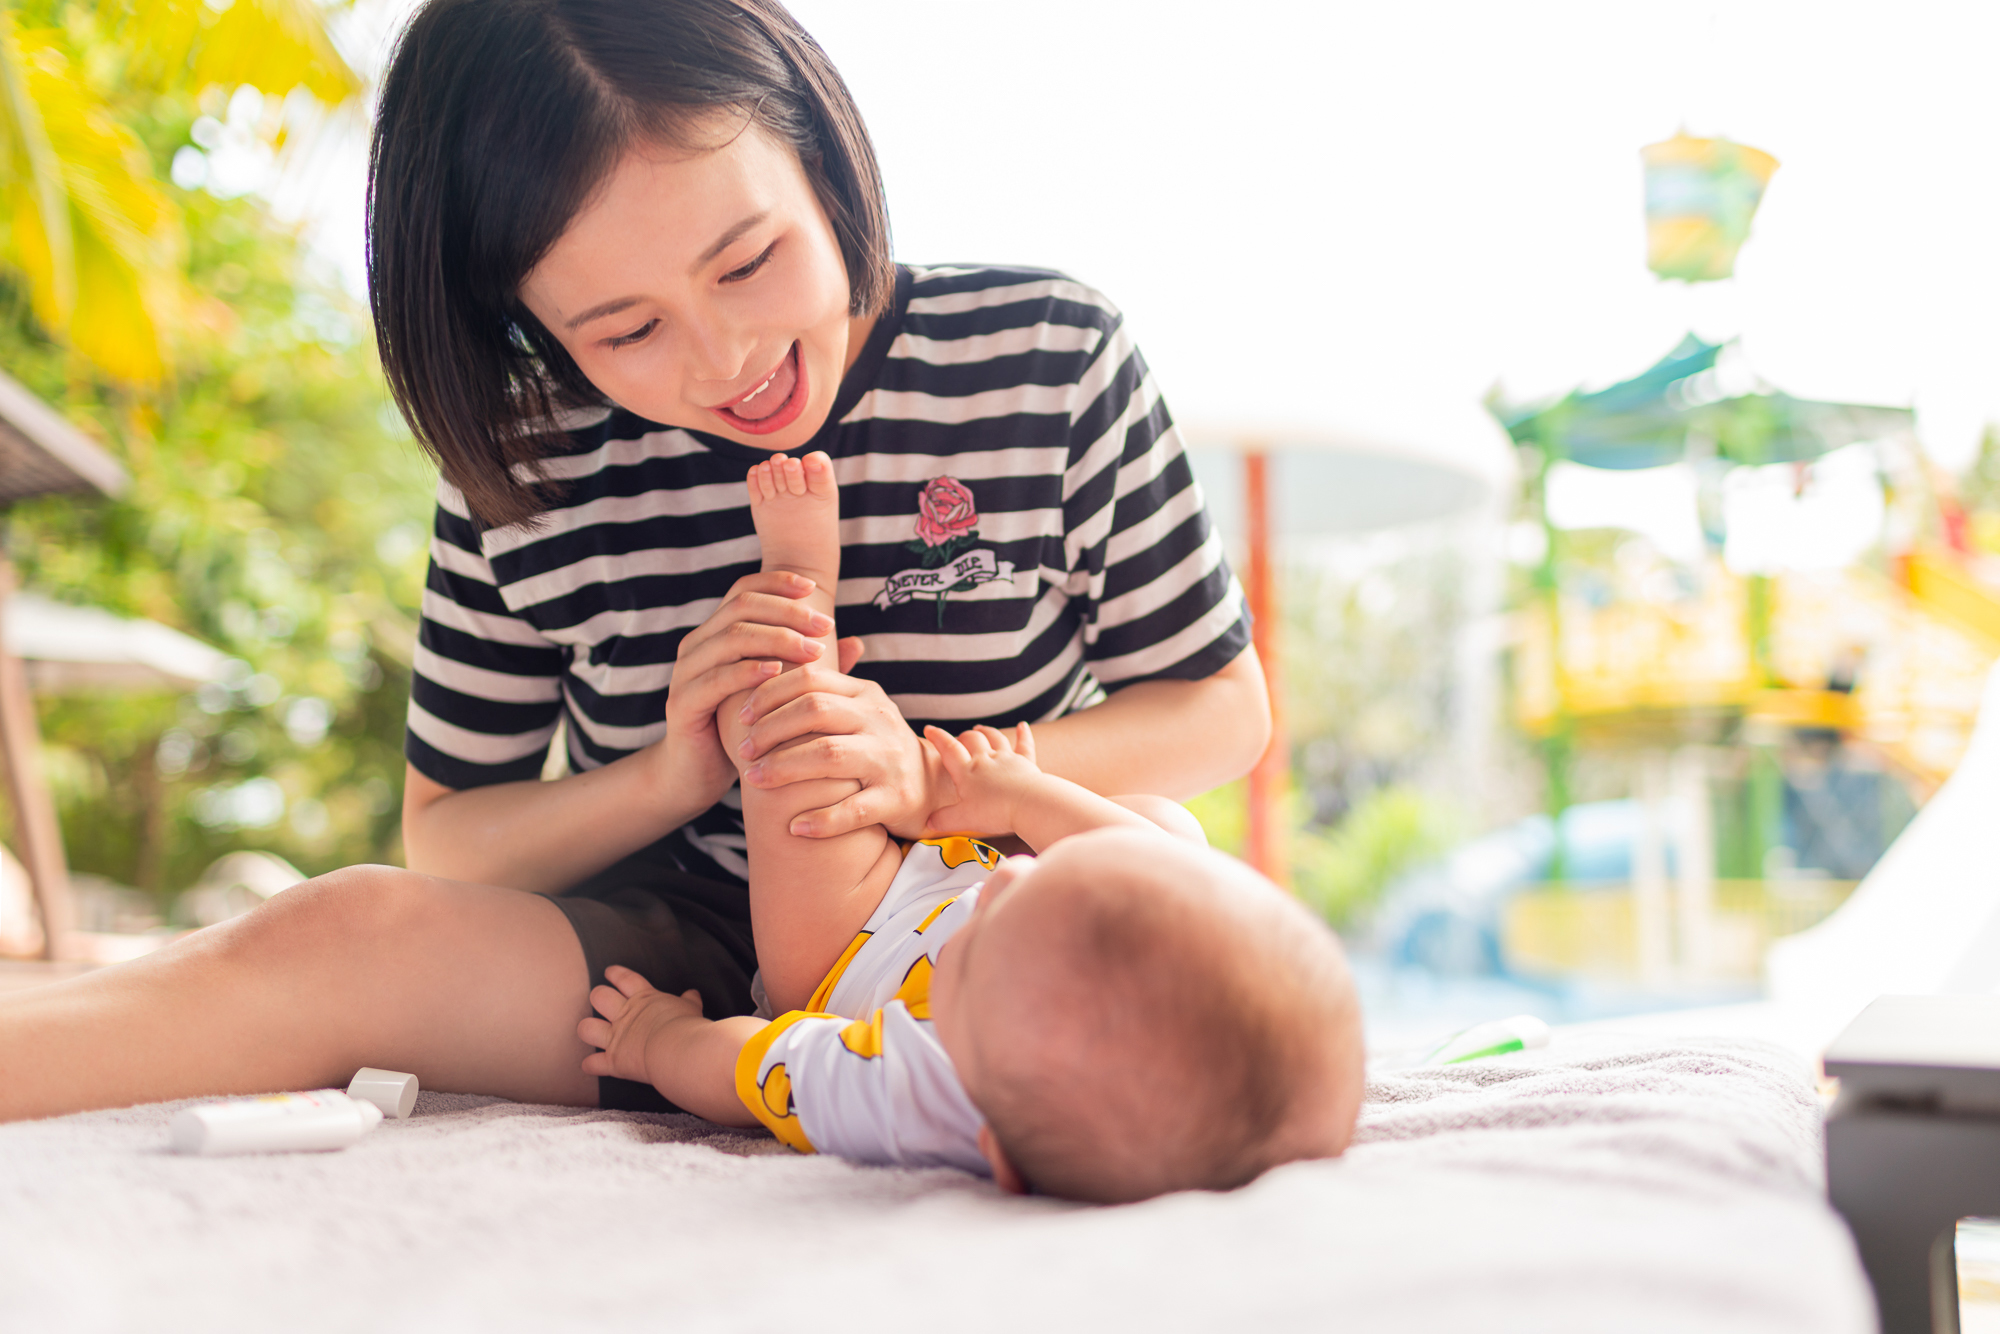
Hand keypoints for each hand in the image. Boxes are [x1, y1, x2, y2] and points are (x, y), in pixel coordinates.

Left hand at [578, 965, 707, 1085]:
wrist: (677, 1050)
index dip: (615, 974)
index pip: (625, 979)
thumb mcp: (691, 1008)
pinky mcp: (613, 1061)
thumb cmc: (687, 1026)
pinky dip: (591, 1065)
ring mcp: (616, 1038)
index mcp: (644, 999)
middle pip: (599, 996)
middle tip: (600, 1000)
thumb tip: (692, 993)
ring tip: (592, 1030)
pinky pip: (592, 1063)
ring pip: (586, 1028)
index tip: (609, 972)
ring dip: (588, 1029)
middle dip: (598, 997)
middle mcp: (625, 1015)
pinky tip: (592, 1065)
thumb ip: (689, 1000)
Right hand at [657, 571, 837, 806]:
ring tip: (812, 651)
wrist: (696, 776)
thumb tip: (857, 643)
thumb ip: (811, 666)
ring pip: (731, 637)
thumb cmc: (744, 729)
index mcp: (716, 634)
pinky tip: (776, 673)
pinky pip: (714, 678)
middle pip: (741, 606)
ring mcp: (685, 673)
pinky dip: (747, 672)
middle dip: (788, 612)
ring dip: (776, 639)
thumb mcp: (779, 693)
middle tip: (824, 626)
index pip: (745, 589)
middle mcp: (697, 645)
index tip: (815, 589)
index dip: (778, 582)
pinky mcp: (682, 703)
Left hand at [734, 663, 940, 838]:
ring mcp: (890, 759)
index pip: (811, 680)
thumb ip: (821, 691)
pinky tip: (794, 827)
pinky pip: (854, 809)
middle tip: (743, 751)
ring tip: (754, 780)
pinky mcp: (897, 798)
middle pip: (815, 711)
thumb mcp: (859, 710)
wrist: (934, 788)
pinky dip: (822, 820)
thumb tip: (765, 663)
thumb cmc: (877, 747)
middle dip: (770, 730)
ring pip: (830, 755)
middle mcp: (880, 720)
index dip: (769, 695)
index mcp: (866, 694)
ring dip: (784, 767)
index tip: (742, 716)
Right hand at [923, 723, 1040, 836]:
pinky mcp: (1026, 763)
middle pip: (972, 740)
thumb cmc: (996, 811)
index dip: (938, 737)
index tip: (929, 729)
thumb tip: (929, 822)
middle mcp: (986, 759)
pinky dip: (1023, 734)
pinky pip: (1024, 745)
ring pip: (995, 738)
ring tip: (980, 729)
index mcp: (967, 771)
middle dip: (963, 736)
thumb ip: (944, 819)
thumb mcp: (963, 819)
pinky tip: (1022, 726)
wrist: (1028, 804)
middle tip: (958, 738)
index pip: (949, 749)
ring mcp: (1007, 758)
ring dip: (986, 732)